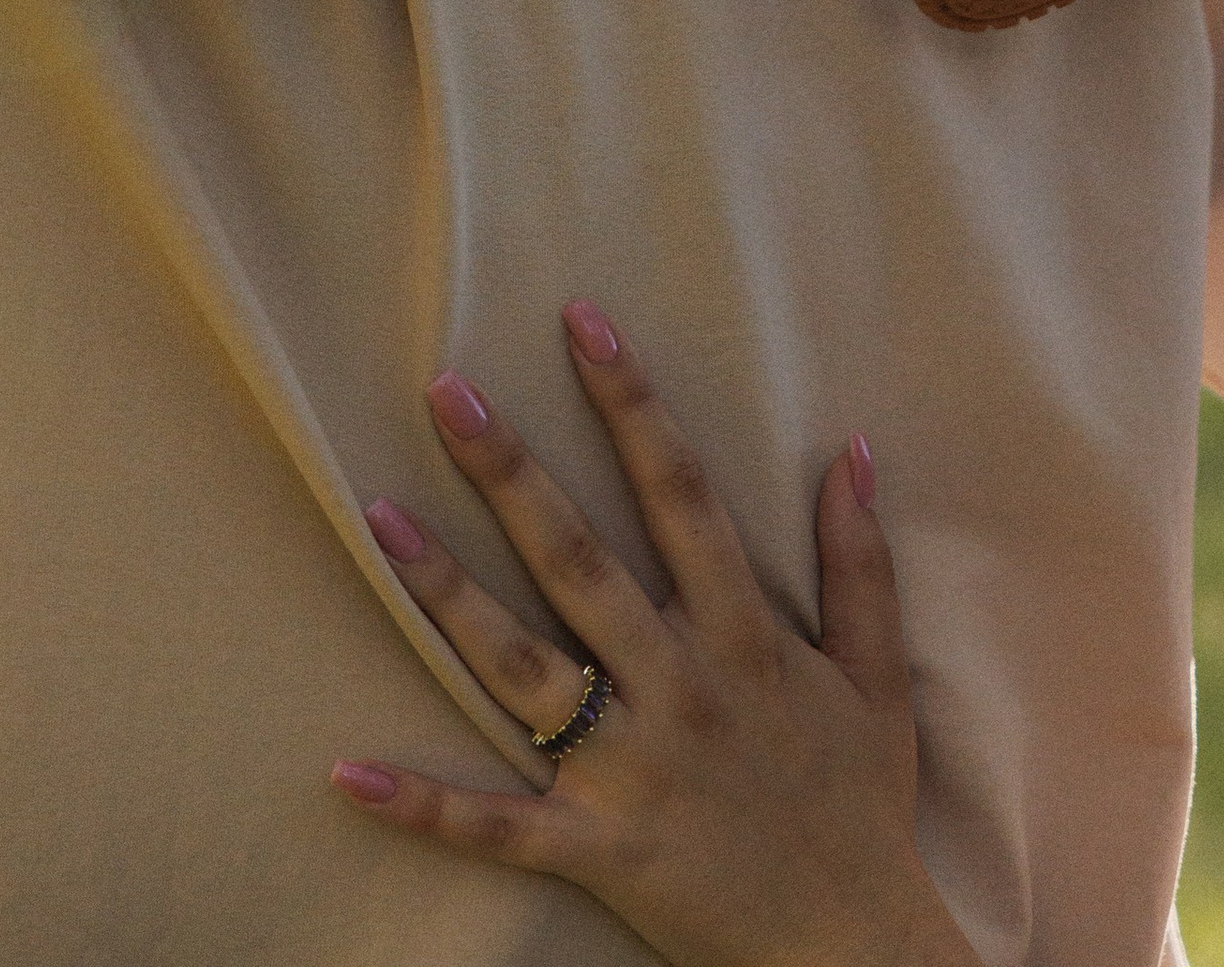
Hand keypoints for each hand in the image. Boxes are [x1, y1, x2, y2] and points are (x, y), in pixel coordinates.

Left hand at [333, 306, 971, 966]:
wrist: (853, 953)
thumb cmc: (863, 808)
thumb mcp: (877, 677)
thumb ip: (860, 562)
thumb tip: (849, 446)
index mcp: (745, 638)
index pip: (679, 494)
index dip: (632, 402)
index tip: (583, 320)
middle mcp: (680, 690)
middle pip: (581, 561)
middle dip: (512, 472)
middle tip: (446, 391)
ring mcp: (631, 774)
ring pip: (524, 669)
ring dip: (447, 592)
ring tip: (380, 515)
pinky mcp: (597, 854)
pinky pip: (497, 828)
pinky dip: (423, 805)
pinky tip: (347, 771)